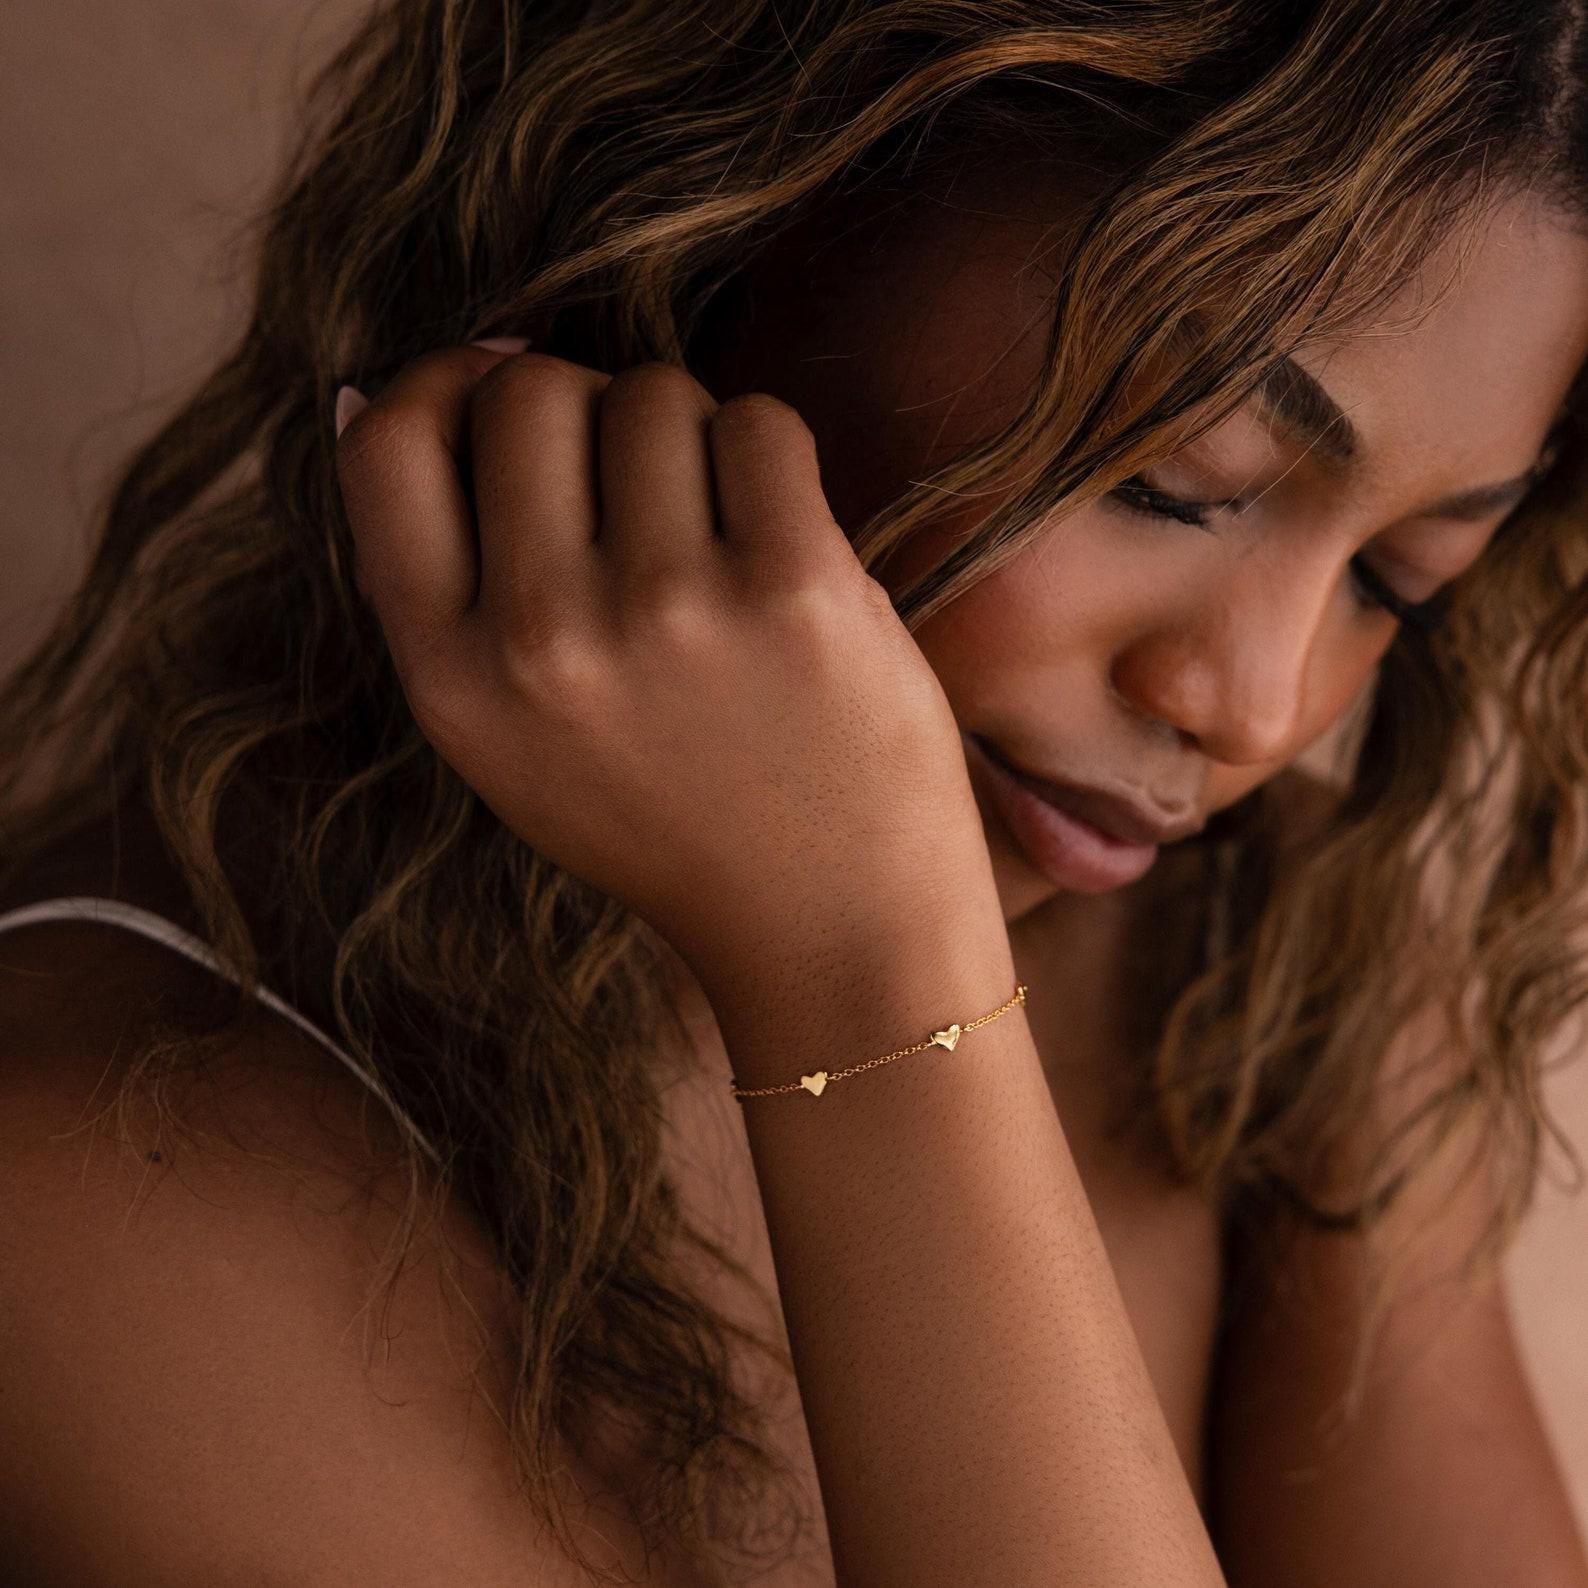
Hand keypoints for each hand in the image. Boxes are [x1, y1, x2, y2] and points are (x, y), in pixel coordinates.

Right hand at [334, 346, 997, 980]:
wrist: (831, 930)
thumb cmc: (674, 821)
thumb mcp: (507, 740)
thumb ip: (443, 585)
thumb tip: (385, 383)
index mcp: (452, 682)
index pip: (387, 446)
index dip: (441, 383)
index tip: (498, 387)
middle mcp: (542, 643)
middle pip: (528, 390)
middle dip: (585, 405)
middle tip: (638, 485)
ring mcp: (668, 611)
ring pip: (651, 394)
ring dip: (689, 438)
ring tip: (719, 540)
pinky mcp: (793, 589)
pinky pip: (759, 423)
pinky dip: (771, 462)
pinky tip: (784, 544)